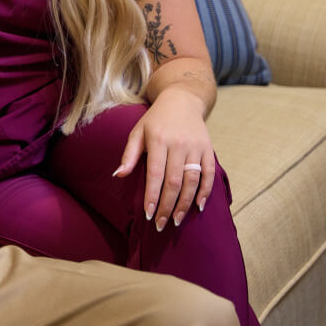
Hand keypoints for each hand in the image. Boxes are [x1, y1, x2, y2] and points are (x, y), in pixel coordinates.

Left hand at [113, 88, 214, 231]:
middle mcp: (178, 144)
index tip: (149, 214)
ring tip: (177, 220)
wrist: (182, 101)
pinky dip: (205, 191)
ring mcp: (195, 147)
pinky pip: (208, 174)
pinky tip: (198, 206)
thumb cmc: (155, 120)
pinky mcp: (208, 149)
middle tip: (161, 225)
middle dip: (167, 206)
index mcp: (157, 140)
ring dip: (185, 203)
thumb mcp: (137, 132)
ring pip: (192, 181)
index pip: (155, 174)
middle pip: (174, 182)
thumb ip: (129, 154)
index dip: (152, 196)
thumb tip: (117, 176)